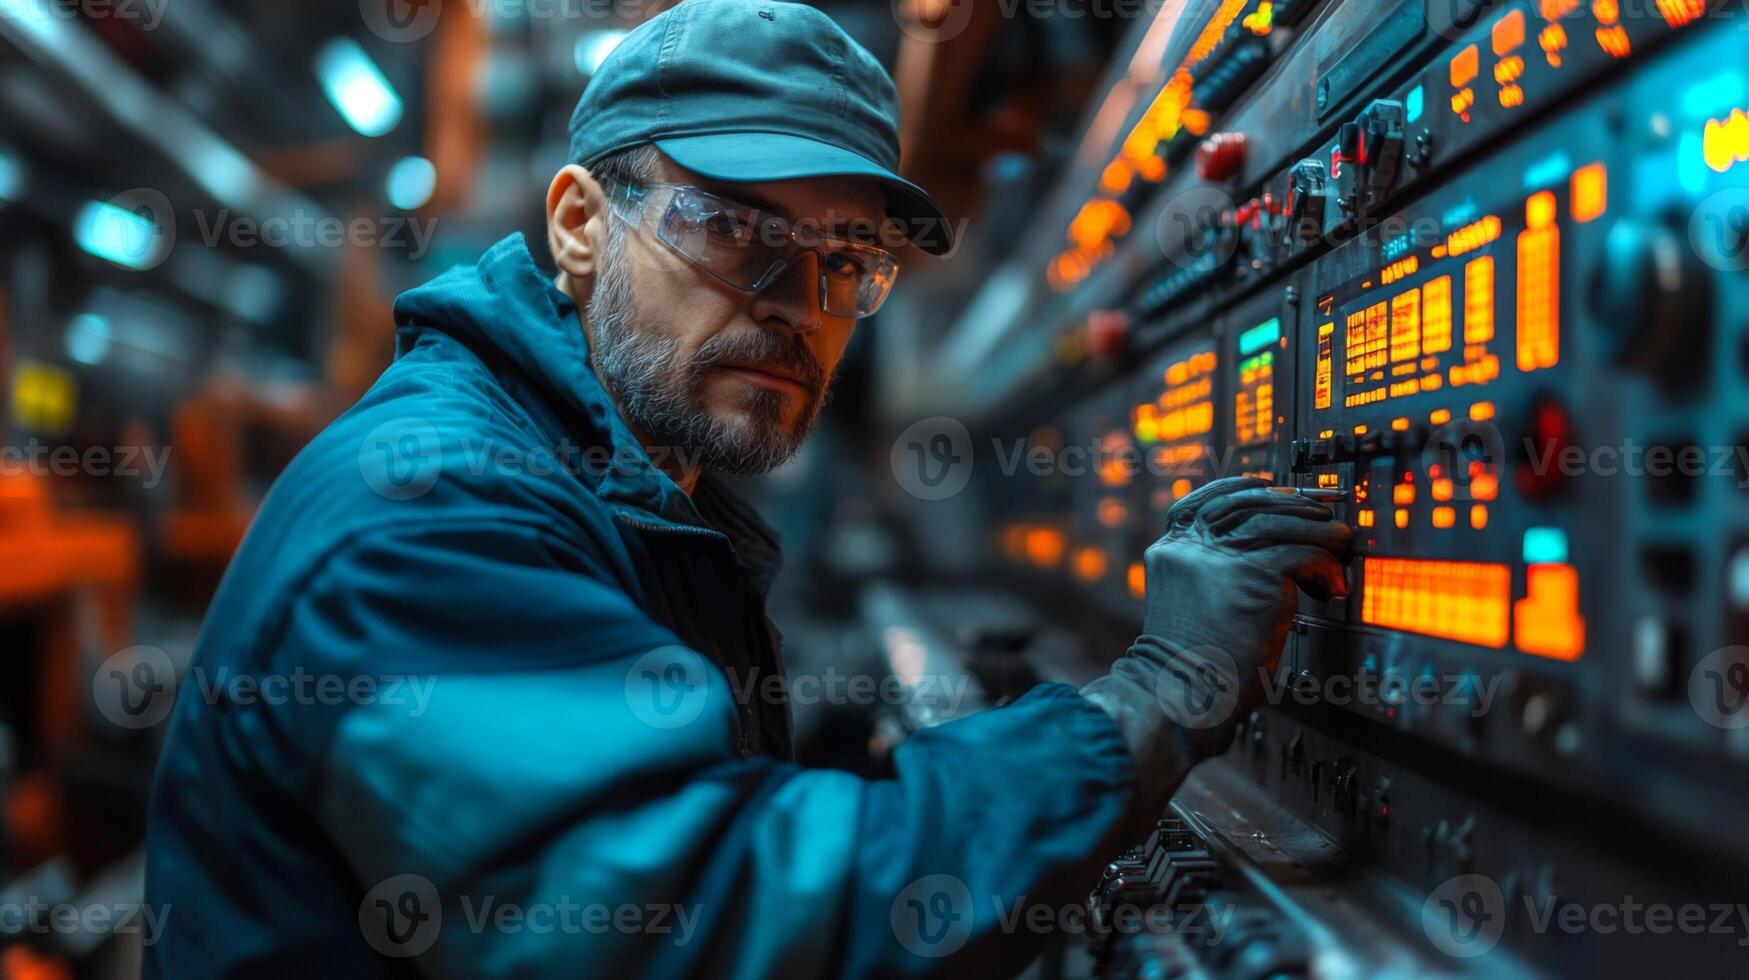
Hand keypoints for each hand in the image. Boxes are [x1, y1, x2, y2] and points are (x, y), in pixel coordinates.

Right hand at [1080, 477, 1349, 809]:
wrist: (1182, 695)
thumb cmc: (1193, 667)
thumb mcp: (1195, 606)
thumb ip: (1217, 575)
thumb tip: (1274, 557)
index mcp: (1171, 552)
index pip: (1202, 501)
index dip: (1240, 487)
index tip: (1270, 487)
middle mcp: (1190, 548)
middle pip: (1244, 503)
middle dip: (1290, 502)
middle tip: (1323, 511)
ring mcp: (1219, 558)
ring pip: (1277, 523)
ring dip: (1317, 531)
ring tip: (1341, 543)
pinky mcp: (1253, 576)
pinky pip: (1302, 554)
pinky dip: (1325, 566)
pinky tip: (1332, 587)